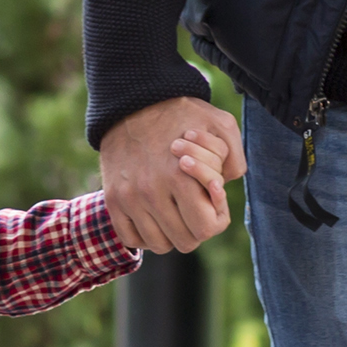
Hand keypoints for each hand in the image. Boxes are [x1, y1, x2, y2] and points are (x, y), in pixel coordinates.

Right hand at [100, 97, 242, 255]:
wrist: (133, 102)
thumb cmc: (183, 115)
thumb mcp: (221, 126)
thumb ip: (234, 161)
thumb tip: (223, 191)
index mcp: (180, 177)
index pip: (206, 229)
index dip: (217, 219)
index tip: (212, 200)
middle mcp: (151, 192)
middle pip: (184, 241)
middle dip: (196, 227)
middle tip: (195, 205)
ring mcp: (128, 198)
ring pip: (159, 244)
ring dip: (172, 232)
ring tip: (175, 209)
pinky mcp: (112, 199)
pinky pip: (131, 238)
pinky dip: (145, 234)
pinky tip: (155, 216)